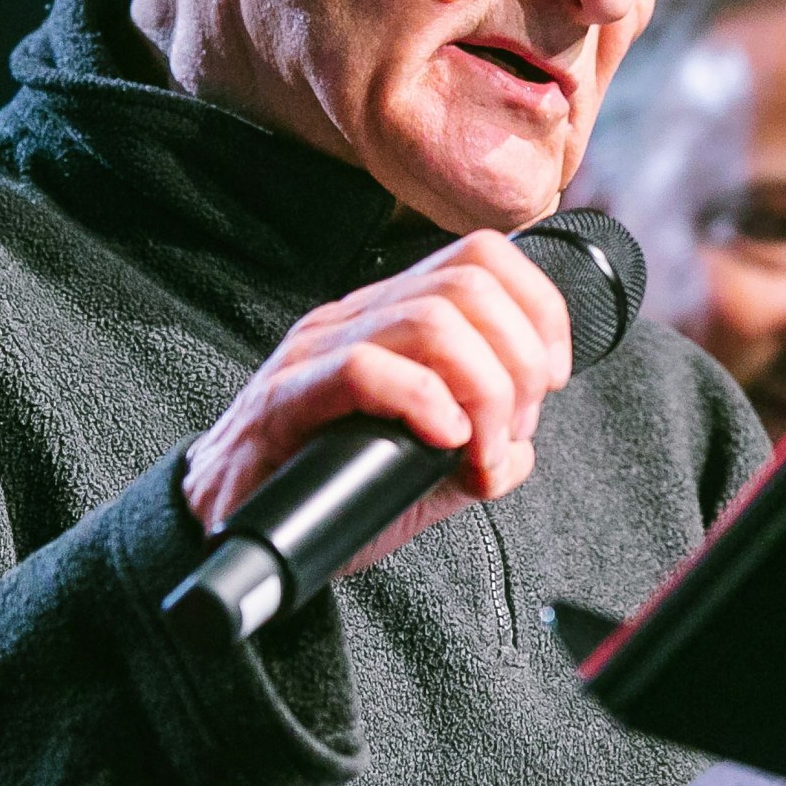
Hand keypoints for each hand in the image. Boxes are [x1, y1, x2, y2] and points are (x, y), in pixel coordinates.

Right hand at [181, 229, 573, 570]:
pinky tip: (444, 442)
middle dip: (520, 361)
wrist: (233, 529)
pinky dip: (426, 403)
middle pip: (470, 284)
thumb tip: (519, 453)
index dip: (539, 309)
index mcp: (392, 315)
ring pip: (432, 322)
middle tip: (513, 428)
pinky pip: (366, 369)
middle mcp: (357, 317)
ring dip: (485, 390)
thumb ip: (477, 451)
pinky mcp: (287, 396)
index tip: (551, 378)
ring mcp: (318, 350)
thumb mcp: (424, 468)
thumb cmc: (326, 487)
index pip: (483, 257)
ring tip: (480, 450)